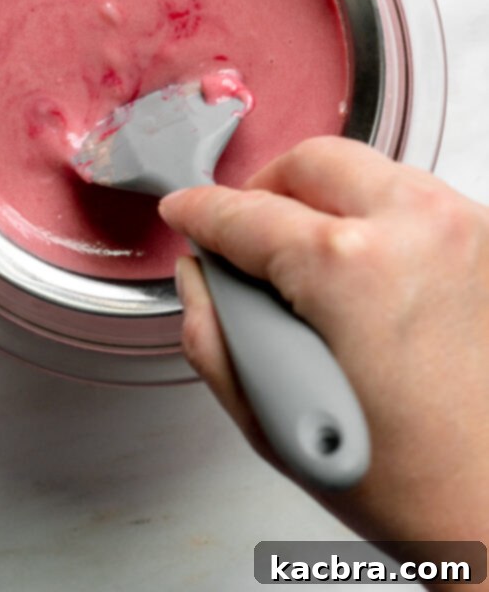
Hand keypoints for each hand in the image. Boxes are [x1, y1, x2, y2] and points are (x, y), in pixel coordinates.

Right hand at [159, 136, 488, 540]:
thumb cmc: (407, 482)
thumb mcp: (268, 418)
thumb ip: (211, 331)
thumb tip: (200, 275)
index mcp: (350, 268)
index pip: (246, 212)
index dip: (200, 211)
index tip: (185, 212)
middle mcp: (415, 228)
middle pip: (311, 161)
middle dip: (263, 190)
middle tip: (243, 232)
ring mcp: (462, 229)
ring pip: (366, 170)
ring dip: (322, 201)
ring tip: (302, 256)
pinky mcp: (487, 241)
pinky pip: (411, 199)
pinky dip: (373, 217)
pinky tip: (358, 268)